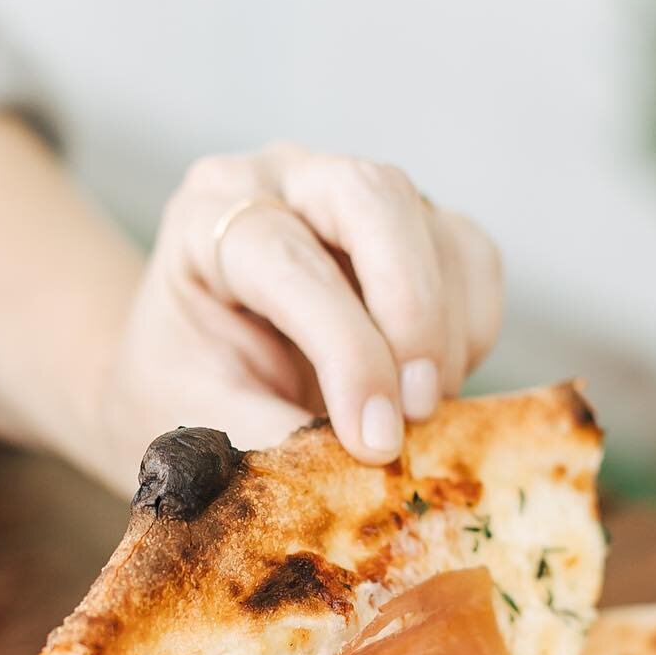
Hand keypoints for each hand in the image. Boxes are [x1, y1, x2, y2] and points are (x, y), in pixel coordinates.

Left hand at [98, 143, 503, 470]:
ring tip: (420, 415)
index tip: (373, 439)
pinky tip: (434, 385)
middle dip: (411, 315)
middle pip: (373, 199)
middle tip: (417, 412)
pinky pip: (471, 258)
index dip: (344, 349)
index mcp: (208, 216)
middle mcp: (285, 183)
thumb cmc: (184, 392)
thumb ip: (267, 440)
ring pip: (434, 230)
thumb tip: (357, 471)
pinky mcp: (414, 227)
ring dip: (444, 335)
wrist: (191, 377)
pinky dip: (471, 329)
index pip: (286, 257)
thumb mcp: (198, 423)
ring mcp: (354, 198)